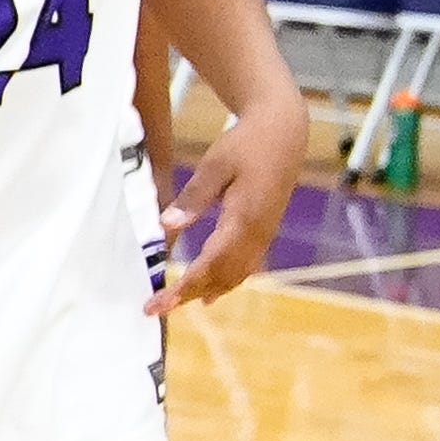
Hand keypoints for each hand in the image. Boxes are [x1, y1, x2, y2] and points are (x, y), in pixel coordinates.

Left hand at [146, 90, 305, 315]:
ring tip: (178, 303)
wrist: (283, 133)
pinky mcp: (265, 230)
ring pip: (236, 275)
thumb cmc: (246, 143)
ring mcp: (264, 234)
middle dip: (188, 295)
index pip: (209, 265)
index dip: (183, 288)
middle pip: (221, 276)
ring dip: (207, 291)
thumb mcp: (214, 164)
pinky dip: (225, 281)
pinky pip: (245, 266)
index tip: (159, 302)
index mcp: (243, 219)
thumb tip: (167, 227)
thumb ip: (193, 197)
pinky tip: (210, 291)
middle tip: (155, 307)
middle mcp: (257, 234)